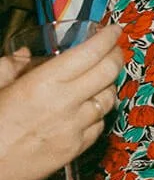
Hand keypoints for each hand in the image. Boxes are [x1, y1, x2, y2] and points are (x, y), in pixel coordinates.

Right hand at [0, 25, 122, 179]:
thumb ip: (11, 67)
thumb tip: (24, 55)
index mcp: (43, 83)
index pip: (91, 51)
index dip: (108, 37)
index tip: (113, 30)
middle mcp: (64, 104)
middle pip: (110, 71)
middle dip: (116, 55)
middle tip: (114, 49)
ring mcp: (73, 128)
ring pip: (109, 98)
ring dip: (109, 85)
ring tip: (100, 80)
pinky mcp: (74, 149)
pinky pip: (99, 124)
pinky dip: (98, 113)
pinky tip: (88, 109)